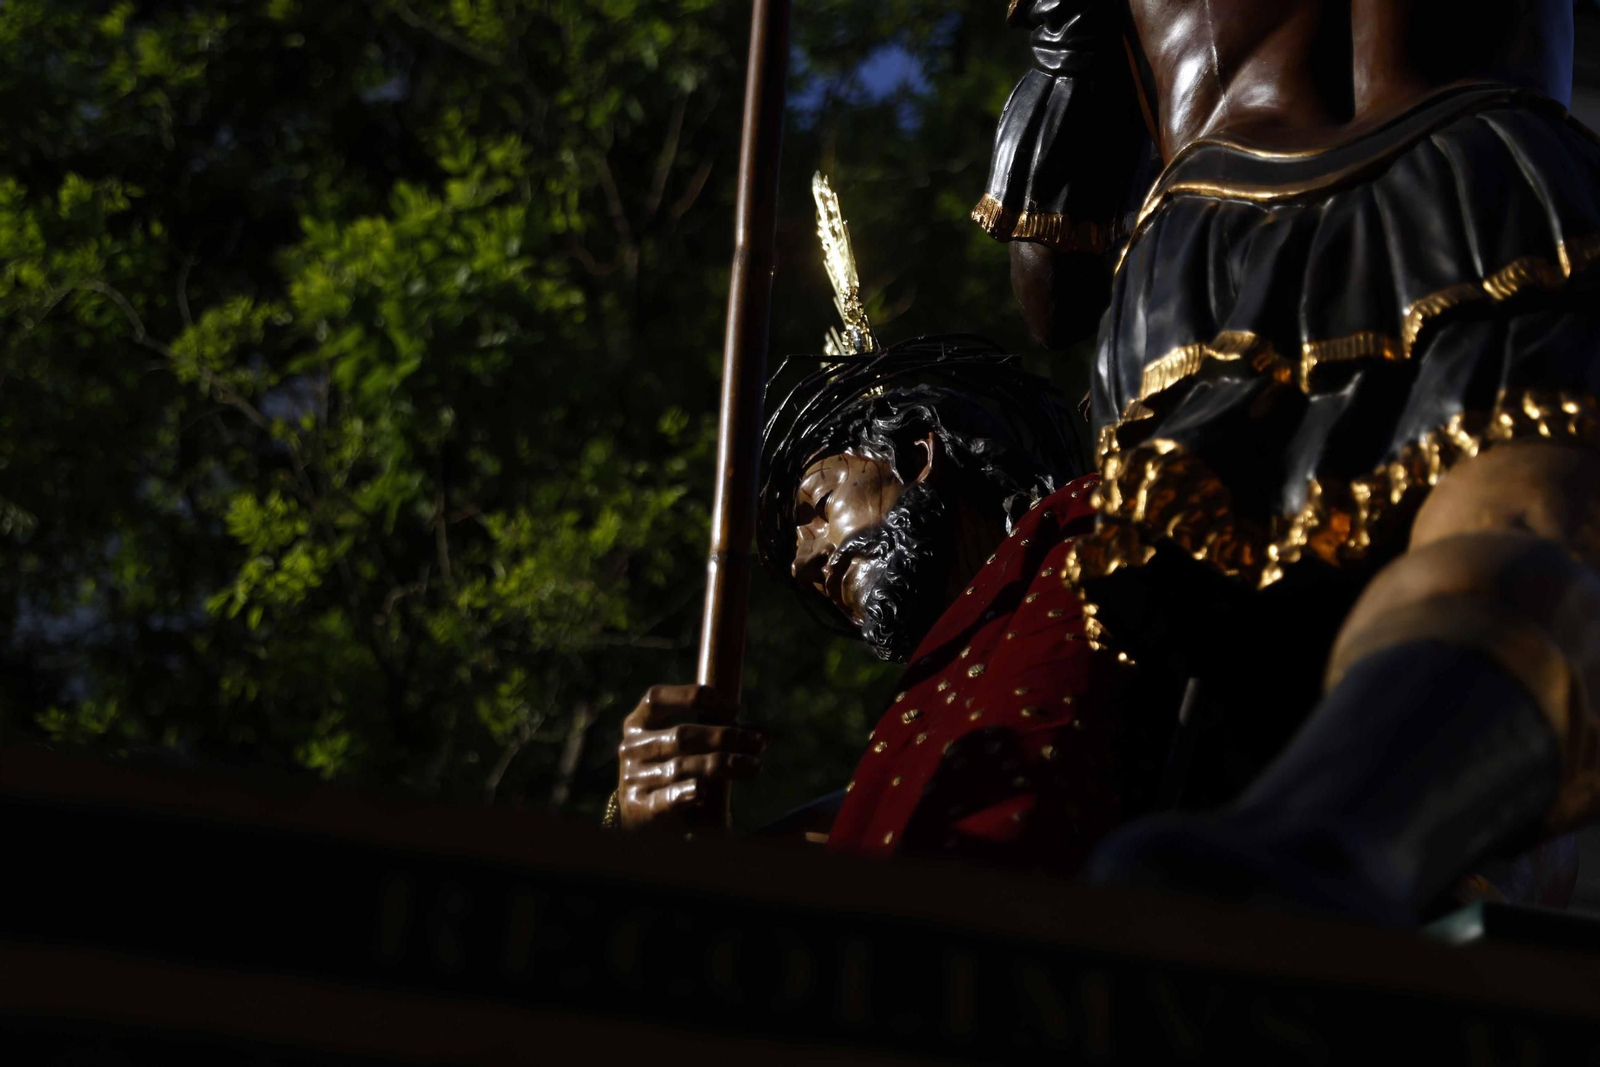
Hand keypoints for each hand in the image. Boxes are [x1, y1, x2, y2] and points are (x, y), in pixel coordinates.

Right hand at [617, 684, 766, 829]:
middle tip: (757, 742)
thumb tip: (765, 733)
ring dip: (721, 764)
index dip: (693, 696)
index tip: (735, 708)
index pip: (657, 698)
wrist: (643, 818)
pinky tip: (704, 792)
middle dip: (724, 736)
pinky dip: (686, 794)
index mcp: (638, 723)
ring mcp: (632, 779)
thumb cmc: (672, 770)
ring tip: (753, 765)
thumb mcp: (691, 747)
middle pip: (680, 736)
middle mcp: (631, 748)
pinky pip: (665, 800)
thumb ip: (722, 734)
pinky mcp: (638, 809)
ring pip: (680, 767)